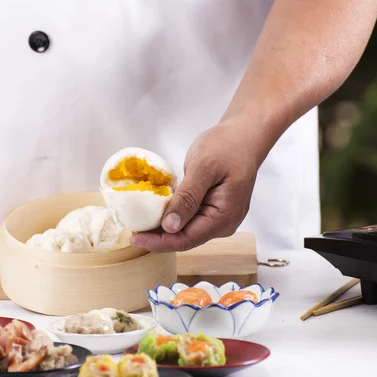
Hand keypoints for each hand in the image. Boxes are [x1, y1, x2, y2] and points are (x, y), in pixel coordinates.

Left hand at [130, 123, 262, 251]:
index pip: (187, 239)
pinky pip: (191, 219)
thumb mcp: (202, 168)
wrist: (245, 134)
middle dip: (159, 237)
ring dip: (164, 228)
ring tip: (140, 223)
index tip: (135, 238)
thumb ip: (187, 198)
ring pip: (187, 230)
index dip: (159, 242)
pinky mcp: (214, 209)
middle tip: (132, 230)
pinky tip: (155, 213)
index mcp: (224, 217)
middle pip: (186, 238)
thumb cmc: (227, 146)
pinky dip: (173, 216)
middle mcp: (224, 223)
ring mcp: (220, 218)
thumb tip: (170, 226)